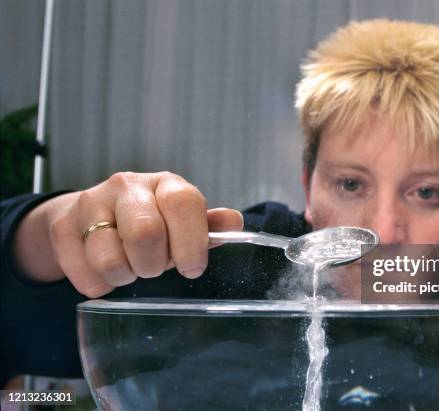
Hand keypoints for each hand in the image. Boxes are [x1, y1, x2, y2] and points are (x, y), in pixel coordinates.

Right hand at [14, 172, 242, 297]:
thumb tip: (234, 222)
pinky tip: (106, 272)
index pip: (183, 203)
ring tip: (130, 268)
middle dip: (154, 264)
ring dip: (126, 277)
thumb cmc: (150, 222)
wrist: (92, 216)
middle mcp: (127, 186)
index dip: (191, 242)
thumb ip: (208, 226)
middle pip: (146, 233)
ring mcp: (91, 203)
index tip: (192, 267)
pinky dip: (101, 286)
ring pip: (111, 259)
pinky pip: (86, 276)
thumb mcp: (183, 222)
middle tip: (154, 267)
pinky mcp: (63, 228)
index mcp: (165, 184)